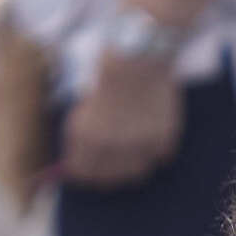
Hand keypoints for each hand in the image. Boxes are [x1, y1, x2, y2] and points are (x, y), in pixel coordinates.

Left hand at [59, 51, 182, 192]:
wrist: (139, 57)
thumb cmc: (107, 76)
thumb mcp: (82, 108)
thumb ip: (79, 139)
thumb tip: (73, 167)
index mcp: (85, 136)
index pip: (82, 172)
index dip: (83, 172)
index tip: (87, 170)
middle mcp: (110, 144)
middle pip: (108, 178)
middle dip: (106, 173)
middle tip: (110, 163)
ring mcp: (138, 144)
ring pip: (136, 173)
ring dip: (132, 165)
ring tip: (132, 150)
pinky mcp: (162, 138)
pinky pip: (160, 157)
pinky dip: (156, 151)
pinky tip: (151, 135)